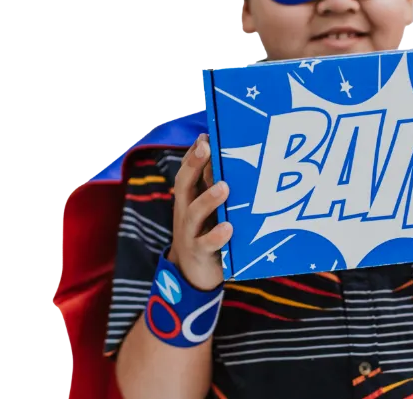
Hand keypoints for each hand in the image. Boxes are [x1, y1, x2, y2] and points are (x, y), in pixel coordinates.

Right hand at [167, 133, 233, 290]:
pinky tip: (229, 228)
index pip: (187, 171)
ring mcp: (190, 232)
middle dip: (193, 165)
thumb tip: (228, 156)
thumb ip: (214, 186)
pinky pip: (207, 244)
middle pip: (184, 185)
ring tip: (224, 187)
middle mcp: (186, 211)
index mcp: (189, 198)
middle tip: (206, 148)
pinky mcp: (199, 253)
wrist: (192, 276)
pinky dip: (217, 235)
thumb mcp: (208, 209)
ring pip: (194, 213)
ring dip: (208, 199)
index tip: (205, 136)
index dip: (193, 153)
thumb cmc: (205, 232)